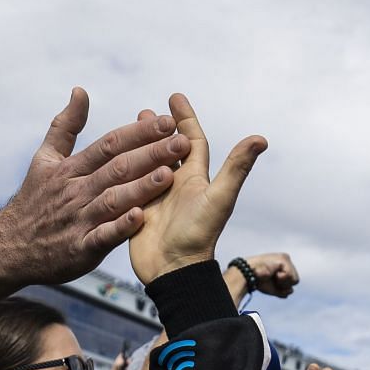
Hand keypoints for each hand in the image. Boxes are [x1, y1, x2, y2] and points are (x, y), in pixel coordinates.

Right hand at [0, 93, 188, 307]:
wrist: (10, 247)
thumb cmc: (34, 201)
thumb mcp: (44, 159)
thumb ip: (66, 126)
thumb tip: (80, 91)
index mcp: (71, 168)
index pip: (109, 144)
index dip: (139, 132)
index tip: (168, 121)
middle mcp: (76, 191)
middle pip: (117, 168)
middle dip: (151, 154)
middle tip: (181, 142)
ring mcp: (78, 220)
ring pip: (113, 200)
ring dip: (141, 187)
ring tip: (169, 174)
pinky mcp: (80, 248)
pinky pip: (102, 236)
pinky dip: (120, 227)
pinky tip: (141, 217)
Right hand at [129, 93, 265, 284]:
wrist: (175, 271)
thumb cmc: (199, 235)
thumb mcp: (219, 197)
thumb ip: (237, 167)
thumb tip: (261, 138)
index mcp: (195, 178)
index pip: (191, 141)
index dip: (185, 119)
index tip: (175, 97)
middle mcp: (176, 187)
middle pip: (166, 151)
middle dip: (157, 130)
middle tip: (146, 111)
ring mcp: (156, 200)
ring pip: (145, 167)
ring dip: (138, 147)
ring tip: (127, 130)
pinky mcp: (137, 213)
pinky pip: (128, 188)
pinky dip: (121, 174)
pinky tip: (109, 163)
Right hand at [223, 251, 299, 302]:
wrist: (248, 274)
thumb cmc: (258, 280)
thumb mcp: (273, 288)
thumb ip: (283, 290)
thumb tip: (291, 291)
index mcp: (283, 265)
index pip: (291, 281)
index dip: (282, 286)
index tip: (271, 281)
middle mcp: (285, 260)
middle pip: (295, 280)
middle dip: (284, 285)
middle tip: (272, 279)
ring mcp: (285, 259)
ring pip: (295, 279)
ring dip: (283, 282)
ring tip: (273, 276)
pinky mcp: (284, 259)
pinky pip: (290, 276)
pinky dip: (282, 278)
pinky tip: (274, 273)